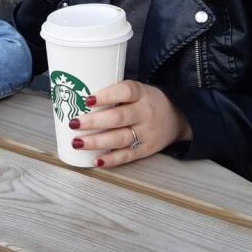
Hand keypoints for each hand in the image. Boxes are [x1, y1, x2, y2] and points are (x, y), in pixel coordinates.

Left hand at [68, 80, 191, 166]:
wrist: (177, 117)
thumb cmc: (146, 101)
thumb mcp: (138, 90)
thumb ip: (115, 95)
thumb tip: (79, 100)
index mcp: (141, 93)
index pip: (125, 91)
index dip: (106, 96)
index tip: (87, 99)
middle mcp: (145, 112)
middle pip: (118, 118)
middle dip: (94, 122)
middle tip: (74, 123)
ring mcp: (146, 132)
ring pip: (120, 138)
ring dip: (96, 142)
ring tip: (78, 142)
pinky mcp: (147, 149)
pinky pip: (127, 156)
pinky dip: (111, 159)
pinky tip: (96, 160)